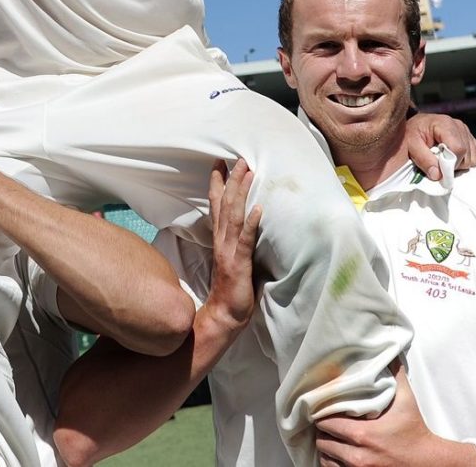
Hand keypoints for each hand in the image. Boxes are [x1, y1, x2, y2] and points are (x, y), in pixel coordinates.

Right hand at [199, 159, 260, 335]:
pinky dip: (251, 223)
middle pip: (225, 205)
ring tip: (248, 173)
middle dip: (231, 180)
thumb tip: (245, 230)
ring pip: (234, 216)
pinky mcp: (239, 264)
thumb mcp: (232, 262)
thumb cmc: (232, 291)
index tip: (220, 164)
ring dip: (241, 192)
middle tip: (237, 159)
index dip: (218, 185)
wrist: (224, 317)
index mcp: (220, 241)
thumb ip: (235, 244)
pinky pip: (245, 240)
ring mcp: (229, 252)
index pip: (217, 207)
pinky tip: (259, 209)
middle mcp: (222, 242)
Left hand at [316, 366, 475, 466]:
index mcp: (363, 434)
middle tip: (327, 419)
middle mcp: (357, 456)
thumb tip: (389, 350)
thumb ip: (395, 373)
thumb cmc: (414, 430)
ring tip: (332, 436)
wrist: (428, 462)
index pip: (326, 422)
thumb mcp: (407, 399)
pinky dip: (332, 461)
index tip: (324, 406)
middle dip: (323, 429)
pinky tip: (337, 451)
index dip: (323, 413)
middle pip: (322, 440)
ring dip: (326, 446)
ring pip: (325, 457)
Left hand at [404, 113, 475, 180]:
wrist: (415, 125)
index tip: (439, 170)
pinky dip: (470, 161)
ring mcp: (466, 131)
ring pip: (475, 158)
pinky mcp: (470, 137)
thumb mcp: (410, 144)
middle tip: (439, 164)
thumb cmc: (412, 133)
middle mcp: (459, 126)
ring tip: (445, 160)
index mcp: (445, 124)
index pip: (458, 148)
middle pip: (468, 156)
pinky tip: (456, 159)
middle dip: (454, 165)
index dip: (450, 164)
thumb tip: (438, 175)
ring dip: (461, 164)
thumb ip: (423, 159)